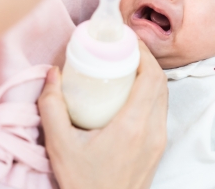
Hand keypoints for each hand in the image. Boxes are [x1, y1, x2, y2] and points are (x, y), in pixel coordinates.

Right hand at [38, 40, 167, 188]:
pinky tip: (130, 92)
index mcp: (132, 126)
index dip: (144, 53)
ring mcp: (159, 140)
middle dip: (146, 59)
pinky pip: (160, 111)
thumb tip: (52, 74)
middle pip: (160, 83)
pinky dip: (150, 94)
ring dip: (150, 76)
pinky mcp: (158, 148)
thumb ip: (52, 107)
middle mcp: (152, 130)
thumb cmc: (83, 183)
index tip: (127, 40)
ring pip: (163, 96)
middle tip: (124, 48)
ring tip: (127, 65)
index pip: (151, 77)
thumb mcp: (60, 146)